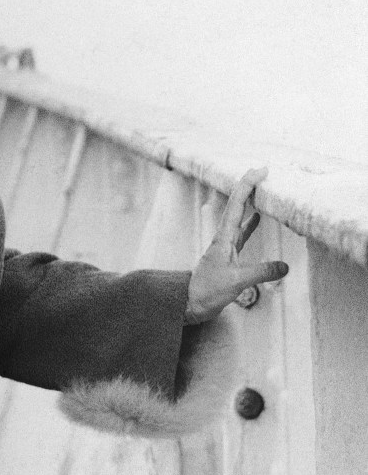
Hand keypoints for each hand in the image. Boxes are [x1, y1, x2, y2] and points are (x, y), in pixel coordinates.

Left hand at [185, 168, 288, 324]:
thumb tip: (285, 266)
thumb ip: (262, 272)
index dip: (247, 185)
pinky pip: (241, 234)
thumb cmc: (207, 291)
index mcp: (224, 238)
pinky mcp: (228, 256)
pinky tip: (257, 218)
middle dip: (248, 186)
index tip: (260, 171)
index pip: (237, 205)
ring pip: (239, 217)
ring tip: (262, 189)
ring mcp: (225, 246)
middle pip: (236, 205)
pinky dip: (249, 224)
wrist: (189, 303)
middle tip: (262, 171)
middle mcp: (223, 238)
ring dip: (249, 202)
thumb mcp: (237, 281)